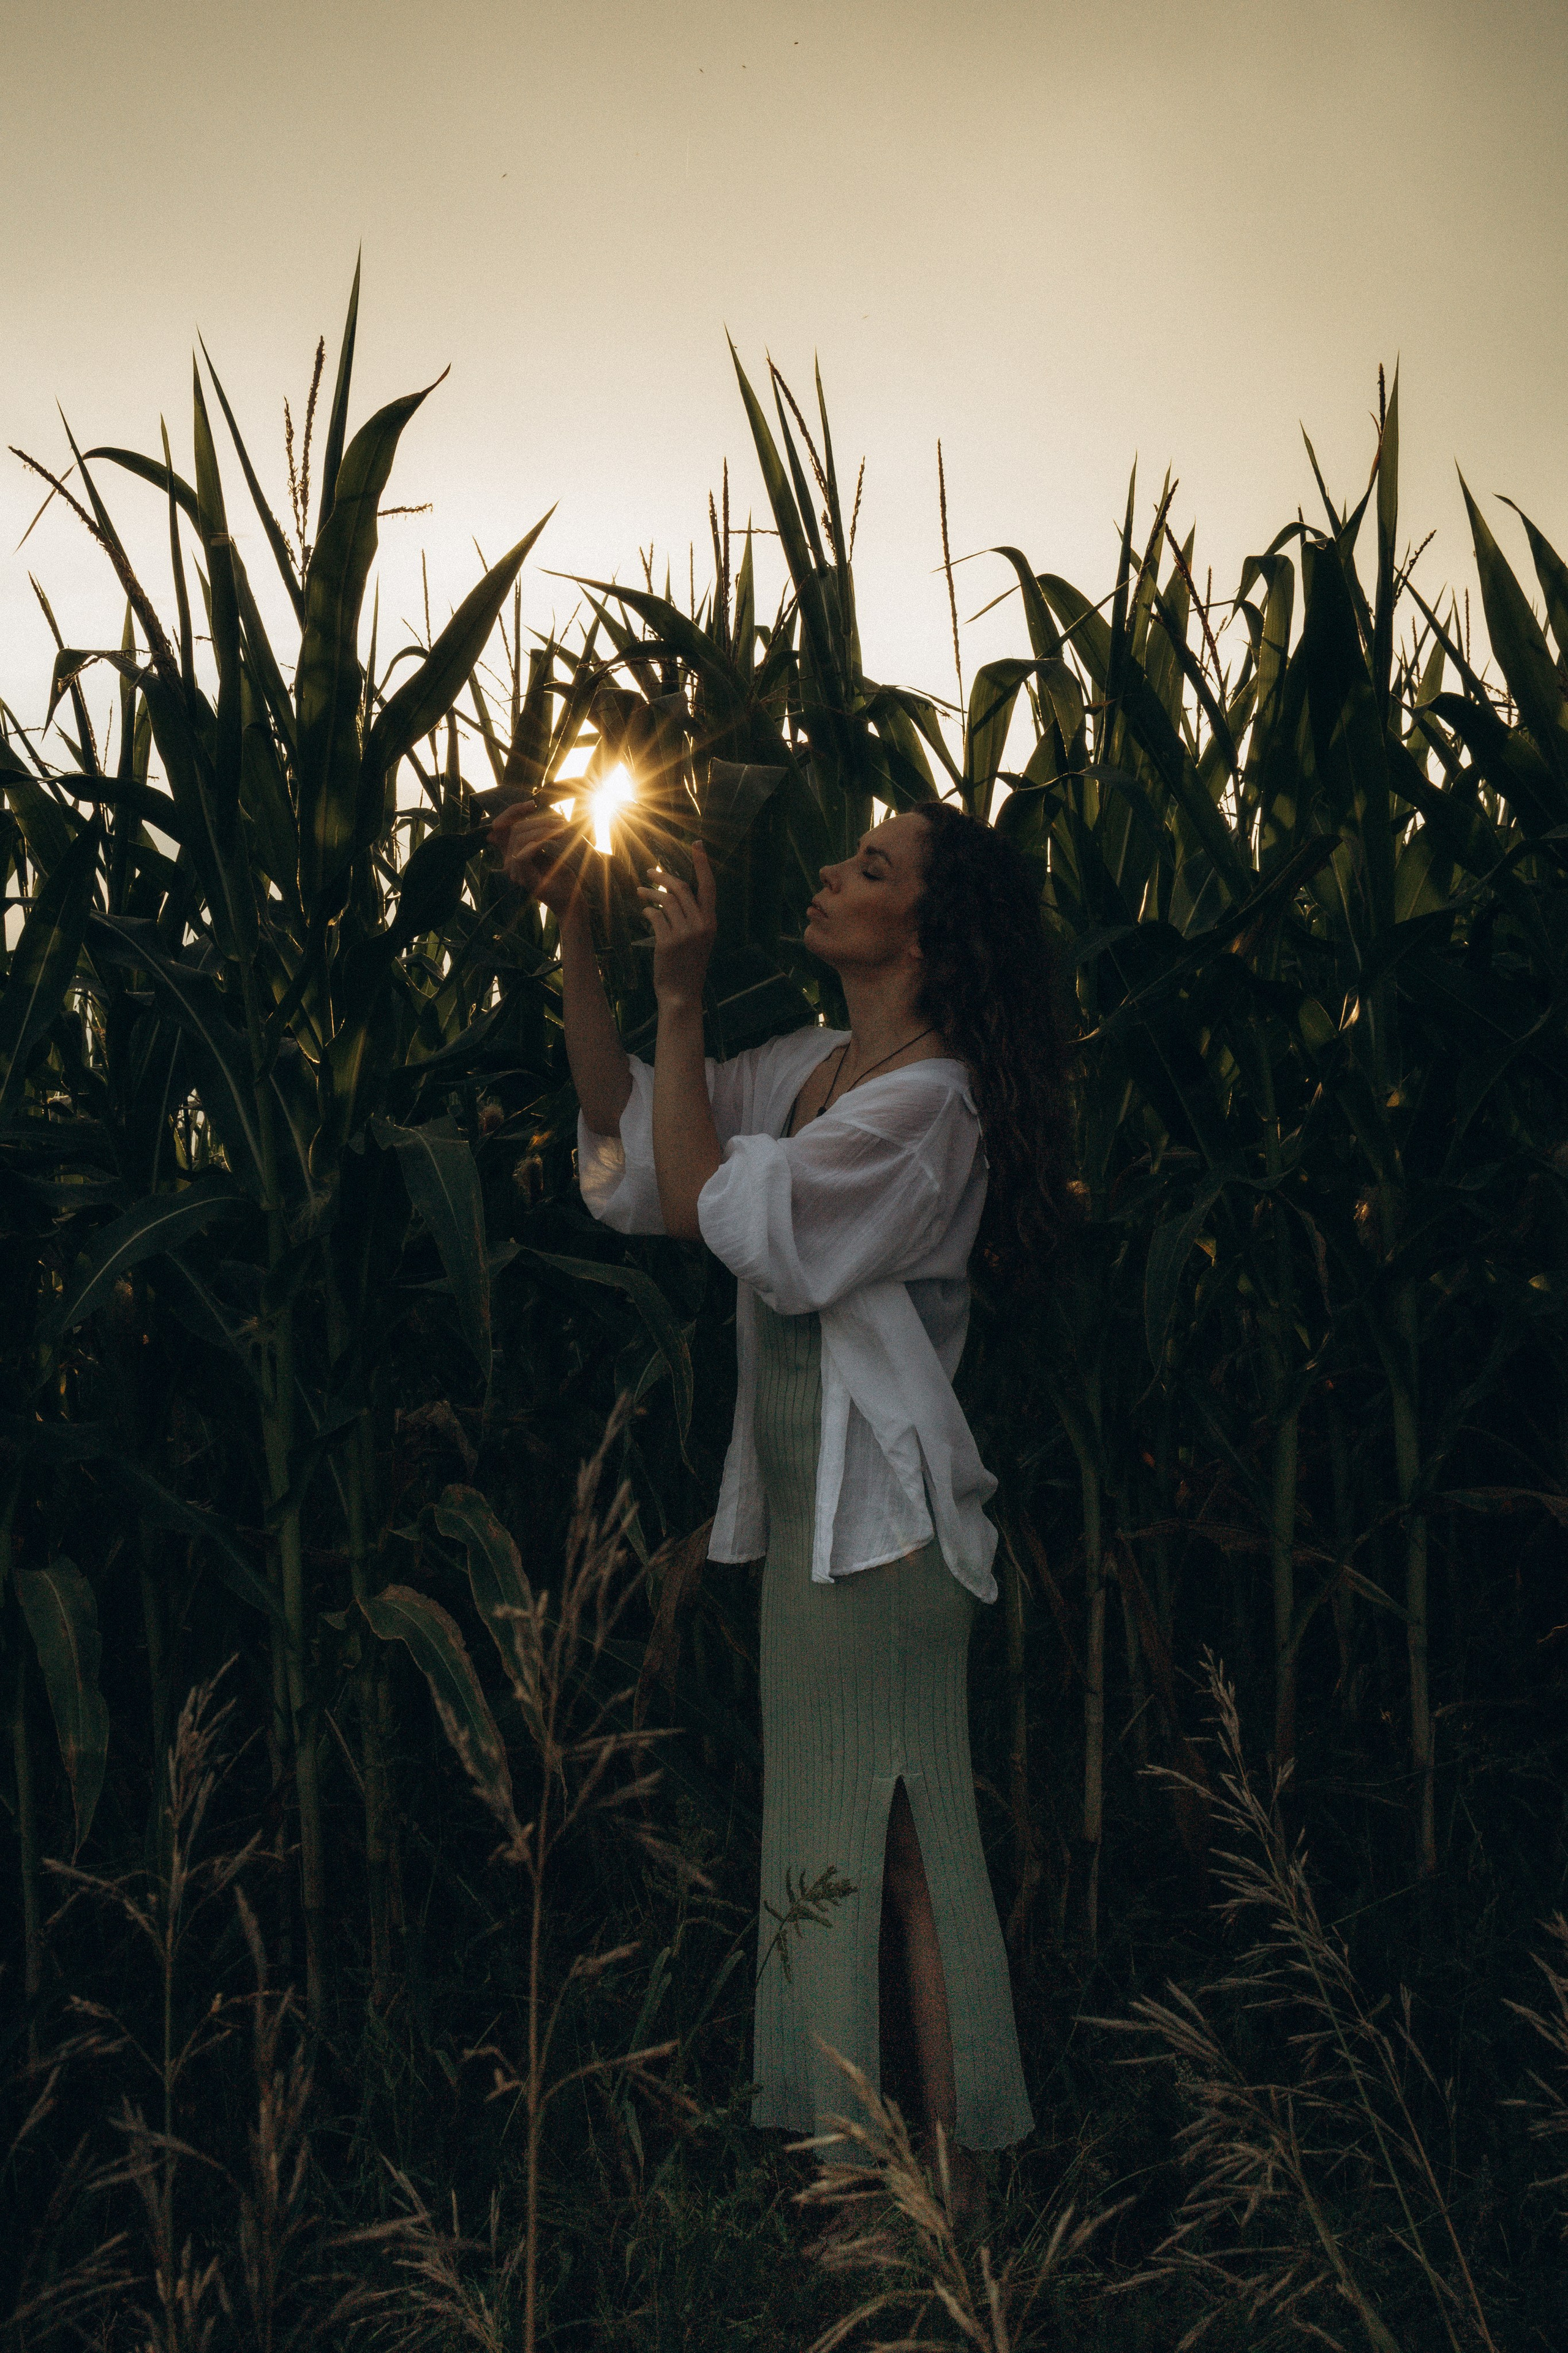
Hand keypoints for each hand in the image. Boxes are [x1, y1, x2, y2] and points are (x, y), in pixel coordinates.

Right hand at [489, 804, 581, 916]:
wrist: (572, 901)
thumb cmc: (562, 877)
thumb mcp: (547, 851)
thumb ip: (535, 836)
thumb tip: (527, 812)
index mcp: (514, 854)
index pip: (502, 826)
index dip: (512, 812)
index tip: (532, 804)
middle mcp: (511, 863)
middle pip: (515, 830)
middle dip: (540, 821)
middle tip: (562, 824)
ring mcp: (517, 872)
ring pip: (520, 838)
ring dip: (544, 830)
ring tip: (564, 831)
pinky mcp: (526, 880)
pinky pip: (522, 855)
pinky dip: (539, 842)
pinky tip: (558, 840)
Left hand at [638, 843, 715, 1010]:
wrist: (682, 994)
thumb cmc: (688, 966)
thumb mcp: (698, 940)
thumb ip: (692, 918)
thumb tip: (675, 893)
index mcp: (711, 922)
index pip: (708, 886)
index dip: (702, 863)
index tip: (695, 844)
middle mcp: (701, 925)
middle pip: (681, 888)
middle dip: (664, 876)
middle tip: (650, 871)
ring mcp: (685, 933)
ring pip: (665, 900)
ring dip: (650, 893)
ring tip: (640, 892)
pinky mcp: (667, 942)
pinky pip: (654, 917)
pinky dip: (647, 911)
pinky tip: (644, 912)